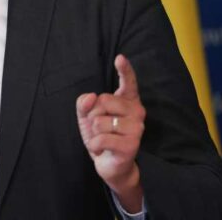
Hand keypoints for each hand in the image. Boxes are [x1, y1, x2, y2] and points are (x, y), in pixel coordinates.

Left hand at [76, 54, 144, 212]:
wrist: (109, 164)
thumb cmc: (101, 136)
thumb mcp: (87, 117)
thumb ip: (84, 103)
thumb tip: (91, 97)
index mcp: (127, 101)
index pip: (128, 82)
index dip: (125, 70)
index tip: (120, 58)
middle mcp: (137, 112)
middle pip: (103, 100)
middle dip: (93, 115)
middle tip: (100, 128)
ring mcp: (137, 128)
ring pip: (99, 121)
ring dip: (94, 133)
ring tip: (103, 140)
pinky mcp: (131, 145)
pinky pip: (100, 139)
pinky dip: (94, 145)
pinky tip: (102, 150)